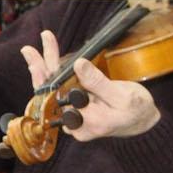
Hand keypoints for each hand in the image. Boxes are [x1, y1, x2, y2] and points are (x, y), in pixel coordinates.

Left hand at [18, 31, 160, 139]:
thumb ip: (99, 83)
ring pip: (53, 92)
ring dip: (44, 69)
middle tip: (29, 50)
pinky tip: (46, 62)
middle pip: (51, 93)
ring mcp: (74, 117)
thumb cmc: (138, 109)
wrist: (143, 123)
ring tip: (32, 51)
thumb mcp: (123, 95)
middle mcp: (76, 122)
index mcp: (87, 121)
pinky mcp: (76, 111)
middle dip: (41, 68)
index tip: (39, 58)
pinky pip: (60, 92)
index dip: (48, 74)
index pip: (59, 96)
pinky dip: (52, 76)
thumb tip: (78, 64)